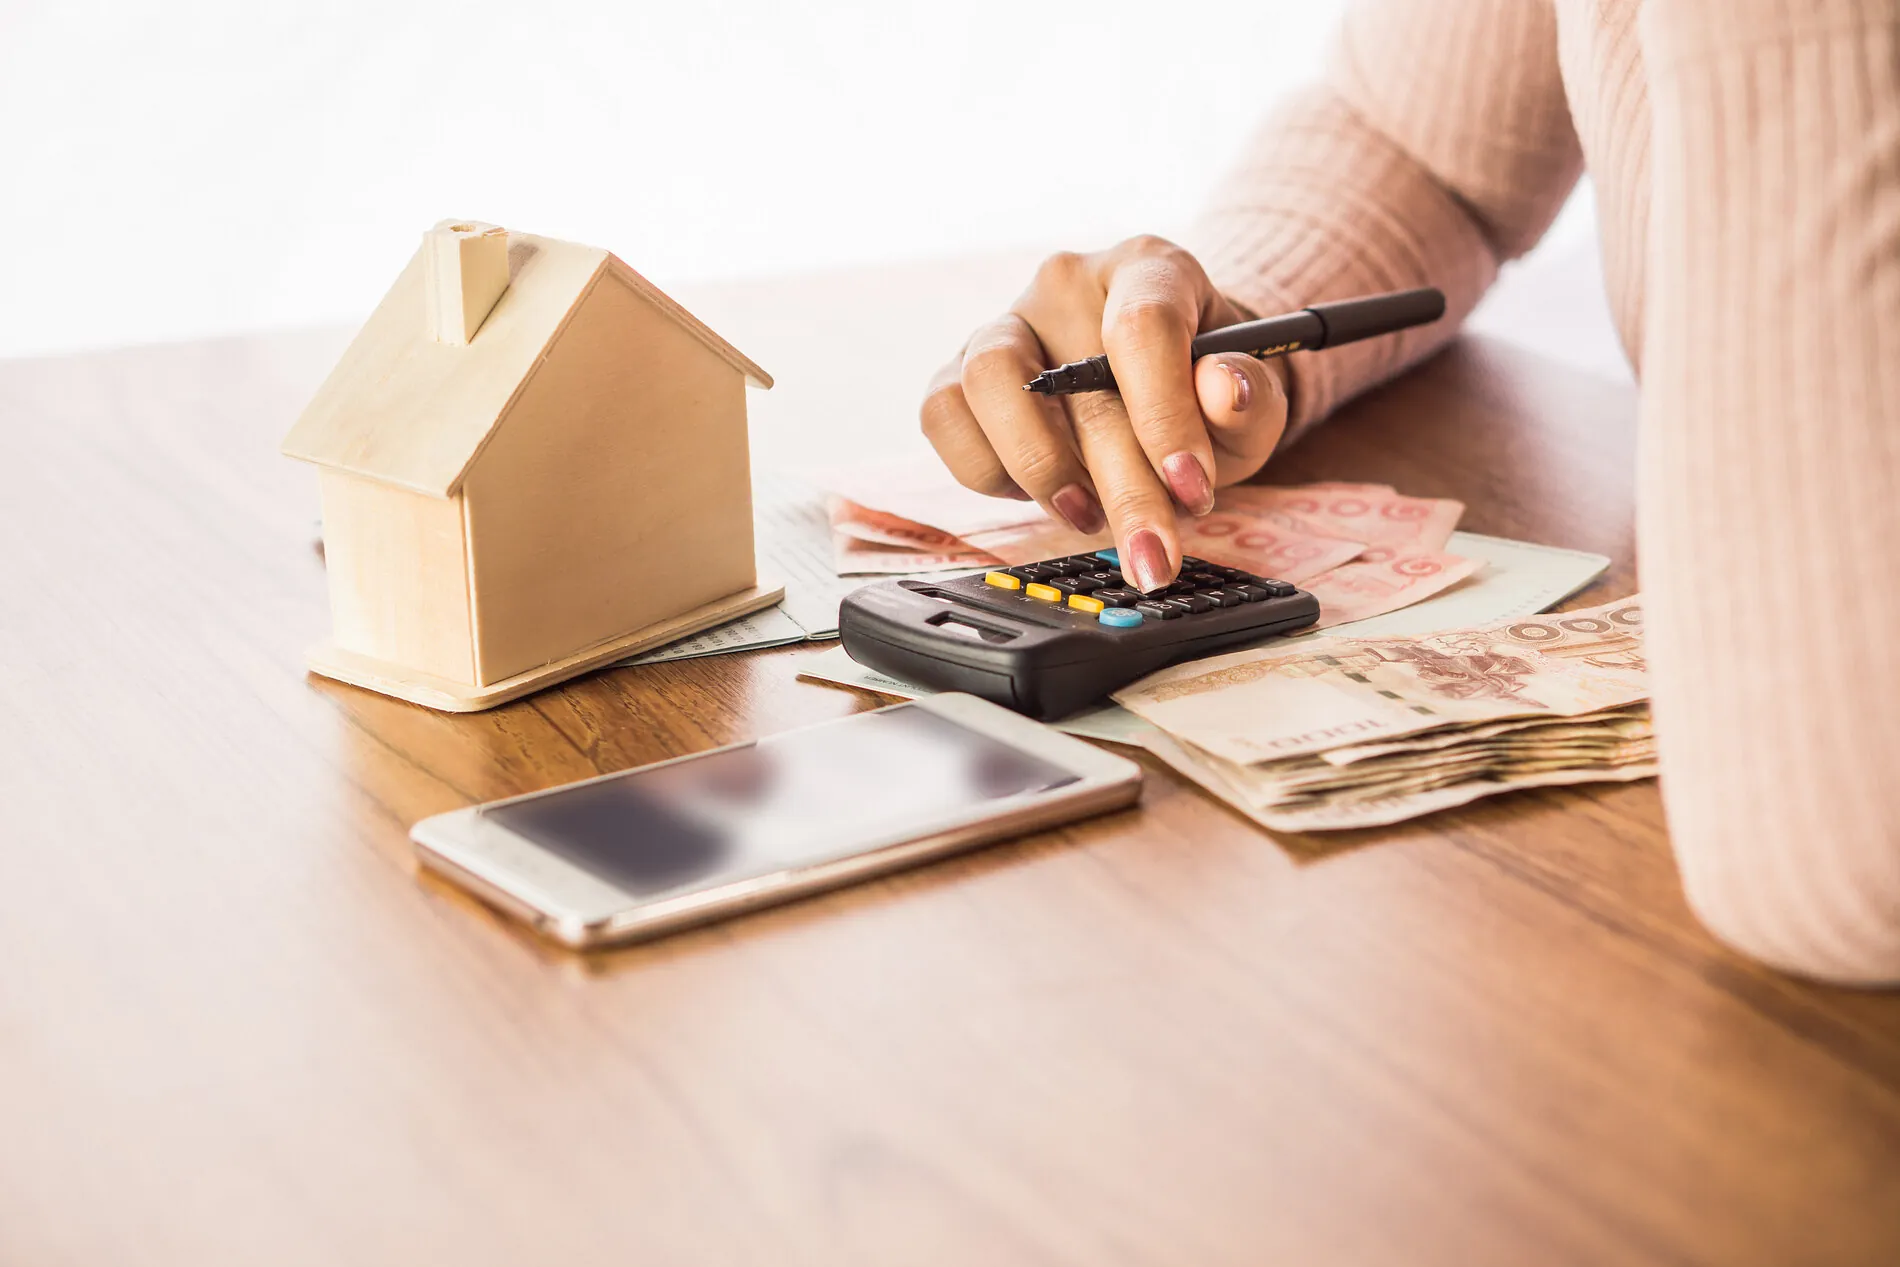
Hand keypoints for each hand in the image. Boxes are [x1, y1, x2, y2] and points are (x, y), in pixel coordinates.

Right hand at [921, 236, 1288, 591]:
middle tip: (1152, 556)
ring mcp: (1005, 324)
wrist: (1159, 383)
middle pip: (1076, 382)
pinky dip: (985, 469)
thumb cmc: (1206, 387)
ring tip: (1087, 517)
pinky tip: (1038, 492)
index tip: (1191, 489)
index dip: (1165, 415)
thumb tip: (1224, 391)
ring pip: (989, 384)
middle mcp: (1067, 284)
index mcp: (1147, 268)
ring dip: (1040, 470)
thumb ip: (1249, 395)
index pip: (1143, 327)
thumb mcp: (1253, 396)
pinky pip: (944, 415)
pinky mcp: (959, 370)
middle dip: (1122, 488)